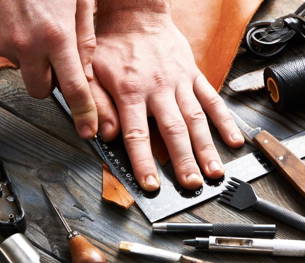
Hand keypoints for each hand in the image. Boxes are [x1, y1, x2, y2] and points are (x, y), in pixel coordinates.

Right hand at [0, 0, 97, 138]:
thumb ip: (83, 37)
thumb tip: (85, 70)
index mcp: (56, 34)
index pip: (74, 87)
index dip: (84, 112)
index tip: (87, 129)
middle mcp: (28, 44)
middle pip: (42, 92)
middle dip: (51, 83)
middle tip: (54, 62)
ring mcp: (3, 43)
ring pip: (24, 71)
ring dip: (33, 60)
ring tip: (34, 28)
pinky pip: (7, 54)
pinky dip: (15, 45)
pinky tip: (18, 22)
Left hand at [92, 5, 244, 190]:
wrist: (134, 15)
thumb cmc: (110, 45)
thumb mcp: (90, 72)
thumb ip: (97, 104)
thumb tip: (104, 135)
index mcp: (130, 92)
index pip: (137, 135)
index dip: (143, 162)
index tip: (151, 184)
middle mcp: (158, 89)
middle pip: (173, 131)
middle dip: (183, 161)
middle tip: (191, 186)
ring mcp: (179, 82)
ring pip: (196, 118)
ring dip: (206, 147)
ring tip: (215, 172)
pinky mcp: (193, 74)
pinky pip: (211, 98)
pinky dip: (224, 119)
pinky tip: (233, 138)